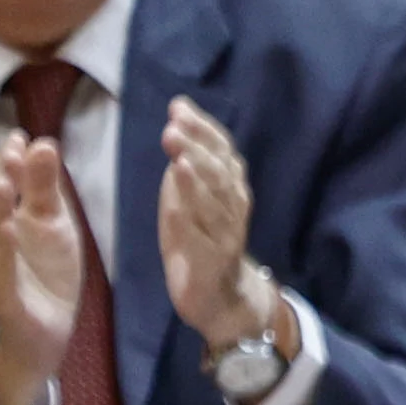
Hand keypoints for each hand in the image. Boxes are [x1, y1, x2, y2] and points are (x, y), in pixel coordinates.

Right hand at [0, 132, 82, 404]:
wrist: (44, 333)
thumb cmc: (45, 271)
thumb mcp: (55, 223)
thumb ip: (47, 186)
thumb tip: (42, 142)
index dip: (5, 160)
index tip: (19, 136)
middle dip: (0, 176)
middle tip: (12, 151)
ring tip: (7, 183)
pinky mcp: (0, 297)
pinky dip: (2, 250)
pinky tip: (9, 229)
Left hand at [157, 98, 281, 357]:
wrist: (220, 296)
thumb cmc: (202, 238)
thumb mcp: (193, 196)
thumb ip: (188, 163)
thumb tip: (176, 122)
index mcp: (230, 187)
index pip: (222, 151)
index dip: (202, 128)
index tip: (179, 107)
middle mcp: (233, 207)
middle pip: (219, 174)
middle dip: (197, 149)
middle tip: (172, 129)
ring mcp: (225, 237)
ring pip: (214, 205)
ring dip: (196, 182)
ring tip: (179, 160)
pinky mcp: (212, 264)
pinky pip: (201, 242)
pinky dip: (189, 224)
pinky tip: (175, 209)